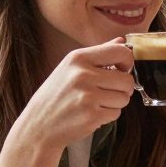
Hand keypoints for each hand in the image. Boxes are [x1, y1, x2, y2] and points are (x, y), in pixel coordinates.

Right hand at [0, 38, 134, 166]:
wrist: (38, 126)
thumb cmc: (56, 96)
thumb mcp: (71, 68)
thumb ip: (98, 53)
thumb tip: (121, 40)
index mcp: (78, 58)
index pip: (121, 51)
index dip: (127, 62)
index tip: (121, 70)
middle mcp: (83, 74)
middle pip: (127, 80)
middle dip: (123, 89)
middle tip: (108, 93)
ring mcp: (87, 96)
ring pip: (124, 98)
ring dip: (115, 103)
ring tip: (95, 104)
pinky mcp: (92, 115)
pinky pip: (116, 113)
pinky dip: (108, 116)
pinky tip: (91, 114)